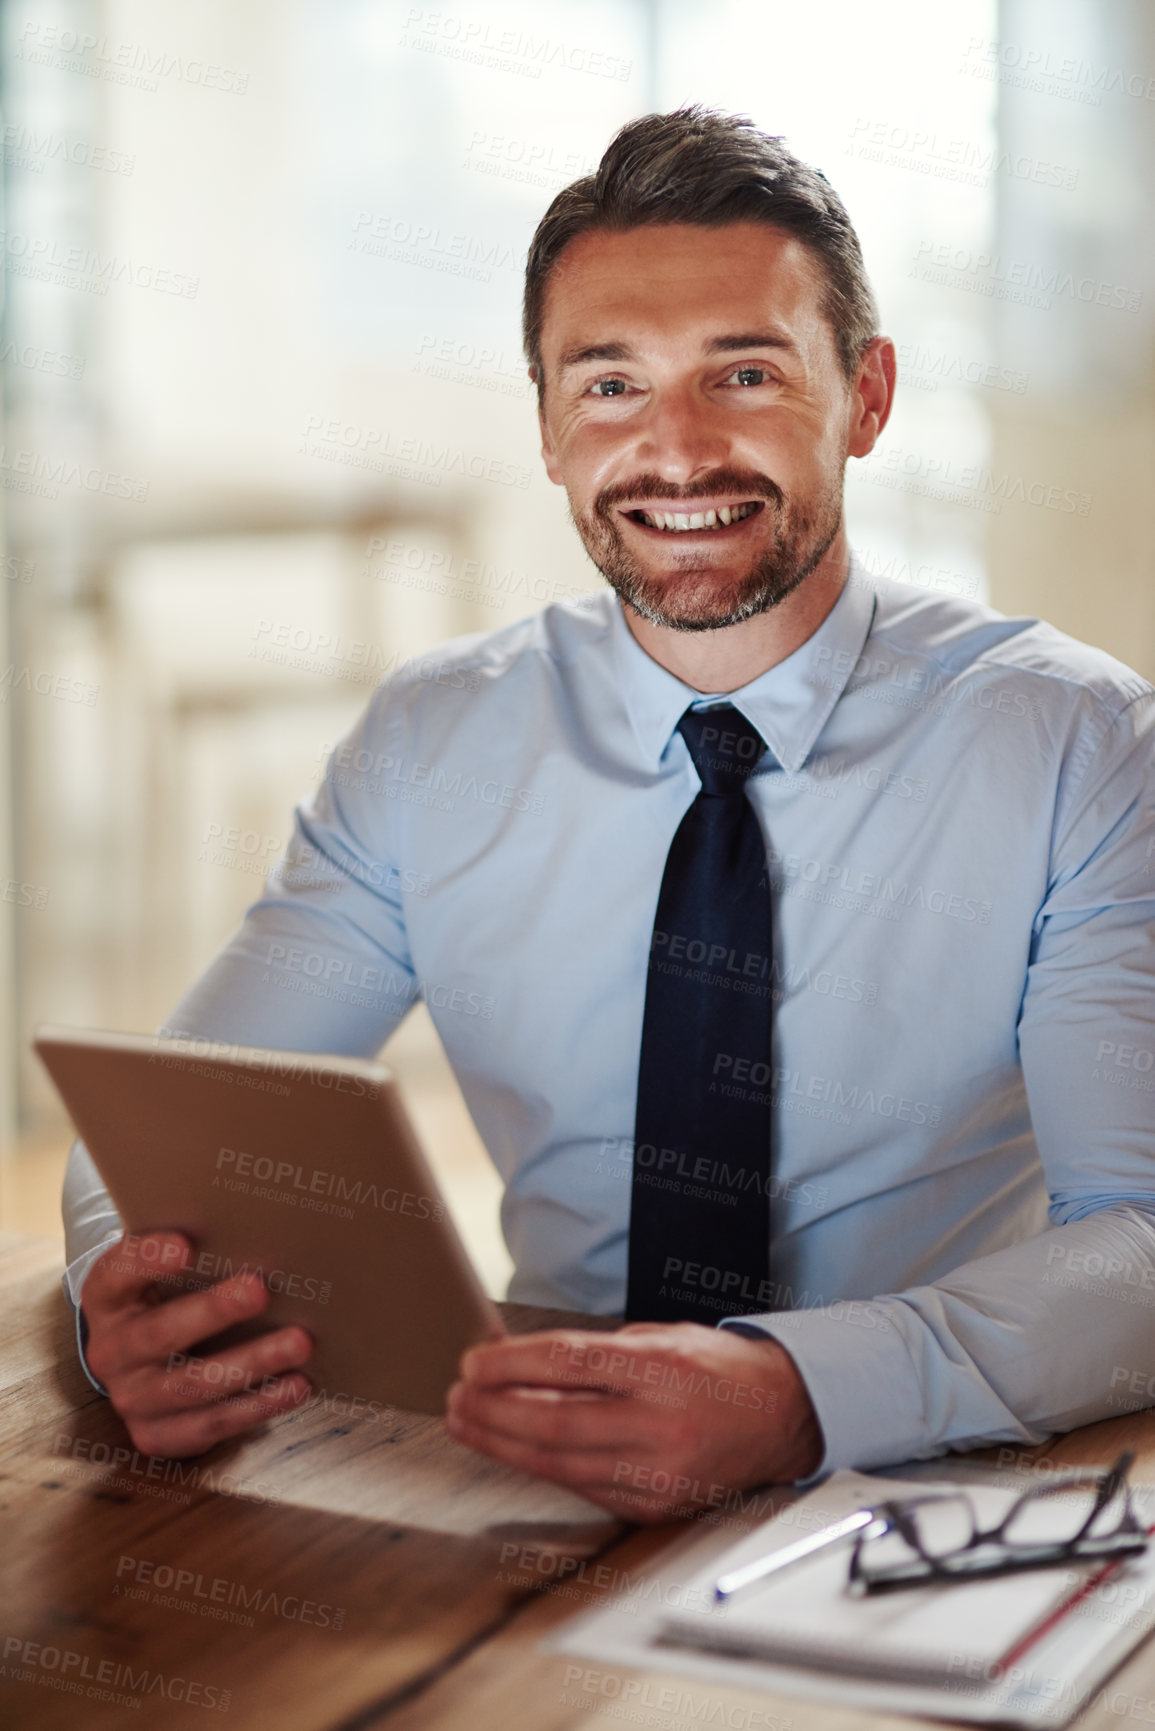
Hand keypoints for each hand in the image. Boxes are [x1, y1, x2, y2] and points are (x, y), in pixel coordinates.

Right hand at [82, 1231, 312, 1457]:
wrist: (138, 1358)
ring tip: (299, 1342)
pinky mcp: (157, 1435)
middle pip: (161, 1334)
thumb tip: (254, 1224)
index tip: (186, 1244)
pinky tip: (295, 1385)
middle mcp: (111, 1351)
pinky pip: (211, 1425)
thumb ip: (192, 1247)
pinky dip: (257, 1407)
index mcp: (107, 1298)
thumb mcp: (162, 1268)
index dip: (149, 1259)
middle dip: (214, 1312)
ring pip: (194, 1385)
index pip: (118, 1273)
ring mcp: (132, 1398)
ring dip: (252, 1364)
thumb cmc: (165, 1296)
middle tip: (260, 1290)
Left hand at [445, 1322, 822, 1521]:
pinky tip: (513, 1450)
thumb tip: (515, 1359)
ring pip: (559, 1463)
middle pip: (553, 1422)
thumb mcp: (659, 1337)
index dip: (509, 1365)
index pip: (567, 1364)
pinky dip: (541, 1467)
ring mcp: (658, 1471)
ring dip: (502, 1444)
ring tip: (468, 1423)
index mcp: (661, 1367)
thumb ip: (593, 1352)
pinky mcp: (655, 1504)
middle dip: (493, 1411)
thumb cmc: (714, 1368)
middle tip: (457, 1397)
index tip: (471, 1362)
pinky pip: (582, 1486)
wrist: (780, 1416)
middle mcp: (660, 1422)